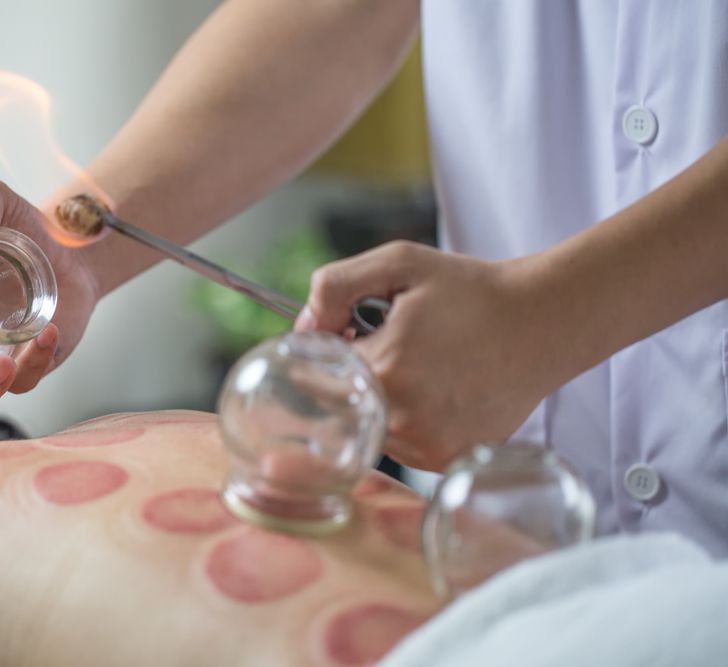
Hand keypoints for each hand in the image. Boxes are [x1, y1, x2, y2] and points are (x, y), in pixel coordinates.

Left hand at [296, 241, 554, 470]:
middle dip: (356, 373)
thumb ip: (334, 288)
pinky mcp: (447, 458)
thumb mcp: (398, 264)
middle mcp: (404, 418)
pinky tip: (439, 389)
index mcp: (385, 370)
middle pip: (342, 402)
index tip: (352, 332)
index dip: (329, 348)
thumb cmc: (471, 290)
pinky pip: (402, 443)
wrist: (543, 322)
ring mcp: (428, 445)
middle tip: (393, 344)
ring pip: (371, 426)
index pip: (317, 373)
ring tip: (423, 364)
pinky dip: (408, 418)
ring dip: (381, 398)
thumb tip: (303, 328)